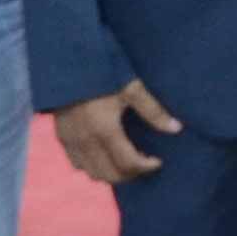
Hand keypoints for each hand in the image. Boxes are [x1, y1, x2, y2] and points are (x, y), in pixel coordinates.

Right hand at [50, 79, 180, 186]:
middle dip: (130, 174)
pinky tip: (105, 153)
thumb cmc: (102, 71)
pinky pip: (77, 163)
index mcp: (105, 130)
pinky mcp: (61, 136)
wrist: (67, 60)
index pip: (128, 164)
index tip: (157, 161)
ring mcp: (70, 141)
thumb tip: (176, 128)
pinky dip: (92, 165)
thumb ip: (153, 111)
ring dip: (111, 172)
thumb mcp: (131, 87)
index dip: (146, 167)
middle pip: (110, 175)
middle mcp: (86, 141)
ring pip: (92, 173)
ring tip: (126, 159)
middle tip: (144, 162)